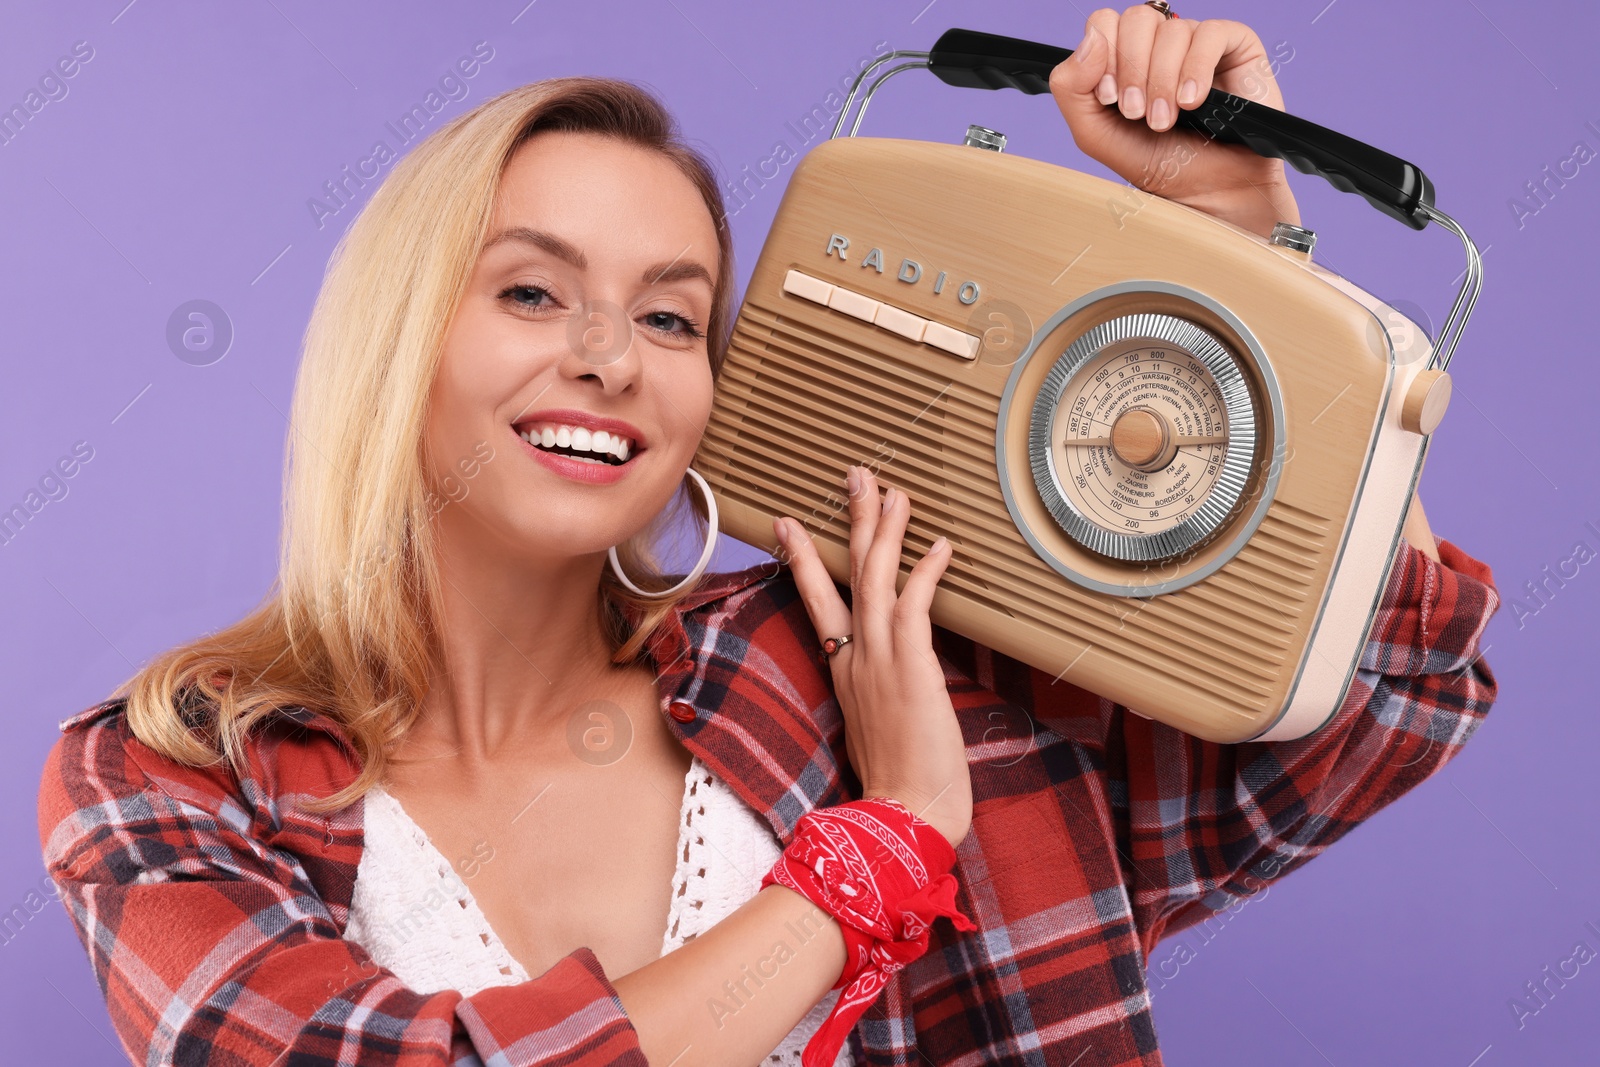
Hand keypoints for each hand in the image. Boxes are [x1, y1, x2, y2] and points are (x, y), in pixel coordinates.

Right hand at [772, 465, 972, 848]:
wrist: (901, 813)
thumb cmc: (898, 782)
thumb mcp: (877, 729)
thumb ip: (878, 697)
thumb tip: (893, 680)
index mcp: (843, 670)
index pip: (821, 601)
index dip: (806, 560)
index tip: (792, 526)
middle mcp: (854, 656)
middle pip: (845, 572)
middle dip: (852, 520)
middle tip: (856, 476)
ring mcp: (878, 658)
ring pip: (876, 577)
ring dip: (885, 528)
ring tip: (893, 490)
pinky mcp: (909, 666)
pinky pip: (914, 604)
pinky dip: (925, 571)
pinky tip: (938, 545)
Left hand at [1047, 6, 1301, 238]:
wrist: (1205, 192)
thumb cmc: (1155, 163)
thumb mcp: (1094, 133)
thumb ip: (1071, 86)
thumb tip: (1091, 38)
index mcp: (1125, 57)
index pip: (1104, 22)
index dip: (1102, 56)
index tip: (1109, 99)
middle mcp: (1160, 43)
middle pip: (1137, 19)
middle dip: (1132, 69)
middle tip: (1137, 113)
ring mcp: (1197, 42)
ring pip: (1172, 30)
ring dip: (1162, 80)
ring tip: (1165, 120)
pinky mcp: (1235, 46)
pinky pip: (1211, 33)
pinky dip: (1196, 68)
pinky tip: (1192, 100)